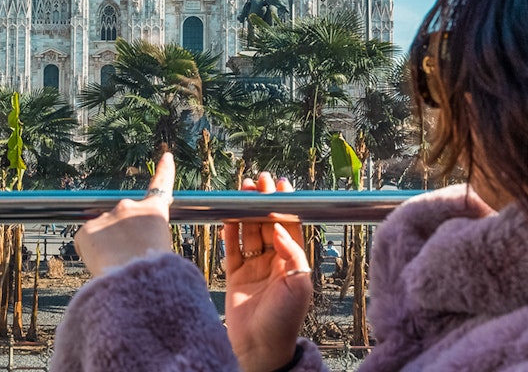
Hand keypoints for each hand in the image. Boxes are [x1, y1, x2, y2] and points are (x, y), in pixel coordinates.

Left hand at [74, 152, 174, 274]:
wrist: (135, 282)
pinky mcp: (86, 229)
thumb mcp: (161, 250)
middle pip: (122, 222)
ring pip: (103, 236)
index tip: (166, 156)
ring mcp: (106, 216)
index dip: (164, 171)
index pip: (161, 187)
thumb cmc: (153, 275)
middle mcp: (129, 207)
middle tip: (128, 259)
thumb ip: (145, 238)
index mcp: (154, 212)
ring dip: (106, 249)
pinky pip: (86, 245)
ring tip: (117, 267)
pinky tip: (102, 266)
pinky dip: (91, 256)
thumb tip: (131, 246)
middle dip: (121, 238)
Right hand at [223, 173, 311, 371]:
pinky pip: (232, 247)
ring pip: (250, 231)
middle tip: (259, 180)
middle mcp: (275, 262)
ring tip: (242, 190)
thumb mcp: (299, 285)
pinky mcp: (236, 275)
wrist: (259, 347)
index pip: (290, 226)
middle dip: (264, 201)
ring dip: (246, 210)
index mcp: (294, 262)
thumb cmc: (284, 320)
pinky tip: (228, 214)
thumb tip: (282, 227)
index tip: (281, 185)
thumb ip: (293, 253)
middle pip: (268, 223)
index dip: (285, 205)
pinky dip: (229, 230)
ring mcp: (254, 267)